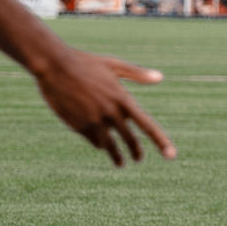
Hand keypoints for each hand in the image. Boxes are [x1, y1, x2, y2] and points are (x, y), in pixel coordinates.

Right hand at [34, 49, 176, 166]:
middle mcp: (111, 113)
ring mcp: (94, 121)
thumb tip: (160, 77)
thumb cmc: (85, 63)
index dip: (161, 141)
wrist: (55, 66)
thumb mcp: (113, 65)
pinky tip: (101, 145)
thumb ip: (137, 74)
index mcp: (123, 99)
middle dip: (136, 152)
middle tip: (138, 159)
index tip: (171, 155)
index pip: (147, 125)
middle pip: (130, 139)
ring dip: (116, 156)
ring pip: (110, 145)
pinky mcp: (79, 126)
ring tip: (120, 163)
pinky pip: (93, 140)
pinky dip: (99, 143)